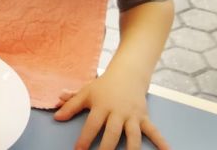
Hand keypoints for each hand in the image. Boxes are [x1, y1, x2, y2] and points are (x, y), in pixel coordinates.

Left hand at [53, 71, 168, 149]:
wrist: (127, 74)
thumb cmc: (103, 86)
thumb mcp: (86, 92)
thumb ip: (71, 104)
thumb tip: (56, 115)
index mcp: (101, 106)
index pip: (92, 124)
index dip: (85, 138)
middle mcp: (117, 112)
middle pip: (112, 133)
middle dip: (107, 148)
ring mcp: (132, 116)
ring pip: (132, 135)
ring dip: (131, 149)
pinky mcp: (144, 117)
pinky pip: (153, 131)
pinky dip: (161, 141)